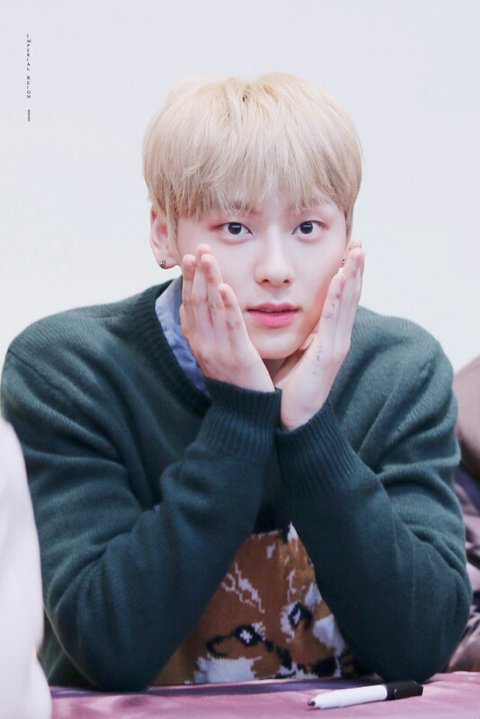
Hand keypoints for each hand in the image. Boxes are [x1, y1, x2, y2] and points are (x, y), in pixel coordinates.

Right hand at [180, 245, 274, 392]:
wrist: (245, 414)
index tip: (189, 259)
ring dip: (208, 281)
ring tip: (207, 258)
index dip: (189, 282)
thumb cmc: (236, 382)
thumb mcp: (216, 355)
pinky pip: (230, 326)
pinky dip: (226, 305)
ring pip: (210, 309)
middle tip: (197, 249)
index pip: (189, 306)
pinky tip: (225, 287)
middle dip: (196, 274)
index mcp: (199, 343)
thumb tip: (197, 308)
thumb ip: (209, 331)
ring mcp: (218, 350)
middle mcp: (203, 345)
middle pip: (196, 303)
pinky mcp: (237, 356)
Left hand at [275, 241, 364, 429]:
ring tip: (357, 251)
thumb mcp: (297, 354)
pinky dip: (337, 298)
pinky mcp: (327, 354)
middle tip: (359, 242)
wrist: (291, 420)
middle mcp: (337, 339)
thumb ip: (301, 336)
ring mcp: (335, 346)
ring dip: (352, 276)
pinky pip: (332, 320)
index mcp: (329, 338)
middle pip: (349, 297)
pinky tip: (340, 279)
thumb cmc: (290, 388)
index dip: (347, 276)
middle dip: (355, 269)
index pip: (341, 300)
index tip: (349, 251)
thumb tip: (292, 317)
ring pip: (346, 304)